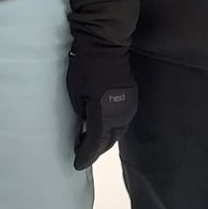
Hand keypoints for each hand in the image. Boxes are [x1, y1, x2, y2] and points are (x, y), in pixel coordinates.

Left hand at [66, 46, 136, 170]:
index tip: (77, 164)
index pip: (95, 142)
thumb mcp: (75, 92)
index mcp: (104, 113)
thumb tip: (86, 125)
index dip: (86, 155)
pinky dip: (112, 129)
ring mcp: (129, 106)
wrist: (105, 44)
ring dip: (104, 140)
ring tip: (90, 145)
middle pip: (108, 141)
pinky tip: (102, 130)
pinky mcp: (132, 98)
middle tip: (81, 155)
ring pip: (117, 132)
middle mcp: (120, 113)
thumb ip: (82, 112)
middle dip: (95, 150)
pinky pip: (122, 121)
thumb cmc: (85, 66)